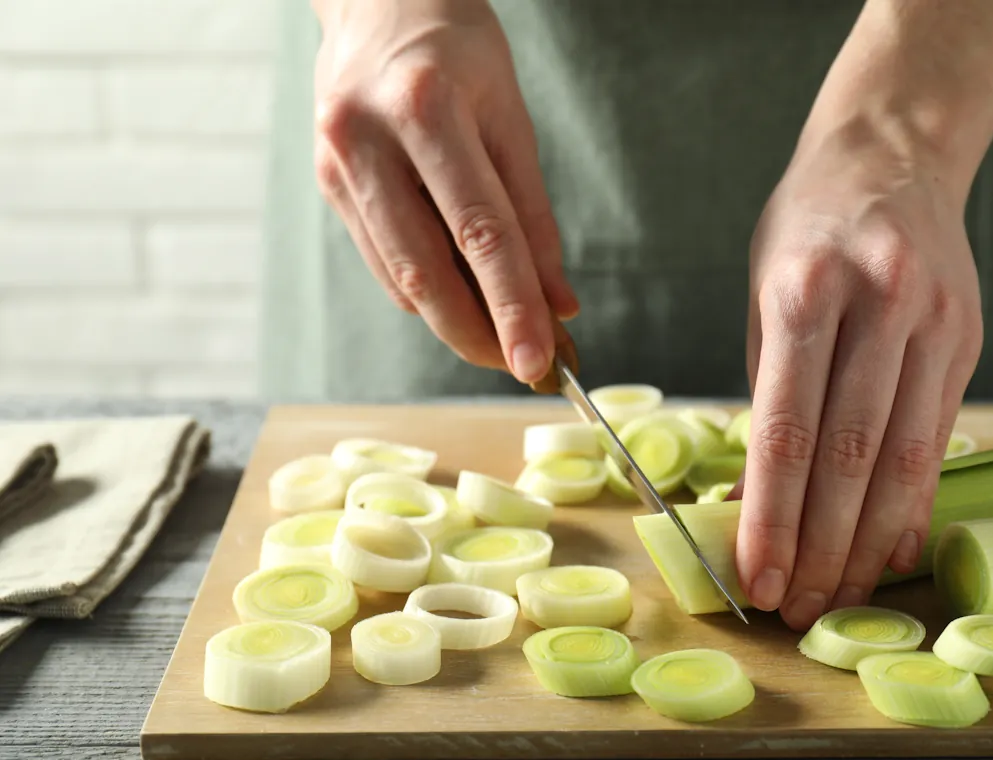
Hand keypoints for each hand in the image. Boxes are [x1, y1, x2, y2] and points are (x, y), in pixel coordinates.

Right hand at [310, 0, 577, 383]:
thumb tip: (557, 304)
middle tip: (527, 367)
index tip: (543, 361)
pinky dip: (427, 291)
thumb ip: (533, 215)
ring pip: (400, 277)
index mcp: (426, 108)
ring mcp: (337, 165)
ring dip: (456, 323)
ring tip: (505, 340)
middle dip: (480, 334)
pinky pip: (383, 261)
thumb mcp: (511, 117)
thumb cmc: (458, 50)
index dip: (513, 306)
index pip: (481, 232)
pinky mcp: (326, 184)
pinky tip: (461, 297)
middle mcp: (368, 140)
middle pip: (427, 271)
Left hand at [732, 122, 983, 630]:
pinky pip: (938, 438)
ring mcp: (933, 321)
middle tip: (799, 609)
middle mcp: (876, 304)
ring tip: (842, 598)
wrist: (891, 155)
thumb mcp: (761, 294)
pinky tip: (892, 552)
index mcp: (804, 290)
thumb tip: (752, 502)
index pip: (786, 428)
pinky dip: (912, 503)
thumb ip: (765, 395)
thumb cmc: (805, 231)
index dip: (773, 515)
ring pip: (901, 457)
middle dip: (822, 546)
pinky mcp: (967, 339)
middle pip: (848, 455)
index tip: (759, 578)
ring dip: (869, 542)